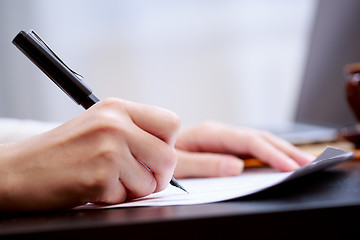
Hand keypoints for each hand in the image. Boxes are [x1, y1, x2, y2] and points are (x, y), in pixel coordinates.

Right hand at [0, 98, 179, 210]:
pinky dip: (115, 197)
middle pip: (169, 155)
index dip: (167, 143)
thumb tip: (167, 150)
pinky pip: (128, 196)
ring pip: (153, 181)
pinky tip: (94, 187)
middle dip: (159, 174)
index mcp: (117, 108)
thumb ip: (134, 130)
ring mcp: (108, 150)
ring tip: (110, 180)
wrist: (18, 170)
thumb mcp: (99, 124)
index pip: (171, 122)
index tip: (153, 154)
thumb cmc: (61, 150)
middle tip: (140, 178)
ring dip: (135, 188)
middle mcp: (115, 124)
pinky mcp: (100, 177)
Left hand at [174, 121, 313, 177]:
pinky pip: (251, 147)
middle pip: (259, 138)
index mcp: (210, 134)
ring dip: (282, 150)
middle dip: (285, 150)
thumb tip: (237, 166)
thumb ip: (206, 164)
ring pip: (259, 141)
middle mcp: (220, 132)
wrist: (152, 148)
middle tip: (309, 163)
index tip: (290, 168)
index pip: (248, 141)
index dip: (271, 154)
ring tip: (304, 161)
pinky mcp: (225, 145)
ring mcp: (224, 138)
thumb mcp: (178, 165)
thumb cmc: (162, 157)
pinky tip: (281, 159)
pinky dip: (270, 153)